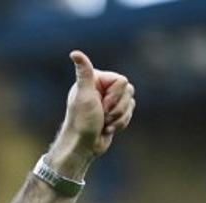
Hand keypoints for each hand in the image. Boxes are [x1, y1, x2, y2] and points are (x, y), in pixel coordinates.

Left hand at [50, 50, 135, 176]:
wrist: (83, 146)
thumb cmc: (82, 122)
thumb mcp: (84, 96)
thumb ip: (84, 74)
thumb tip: (74, 53)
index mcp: (96, 78)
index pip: (122, 81)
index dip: (115, 97)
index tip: (100, 106)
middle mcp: (103, 86)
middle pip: (129, 91)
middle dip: (117, 109)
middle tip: (101, 116)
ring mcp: (110, 99)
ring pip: (130, 103)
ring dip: (119, 118)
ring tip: (104, 124)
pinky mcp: (115, 111)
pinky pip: (130, 112)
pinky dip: (121, 123)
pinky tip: (108, 128)